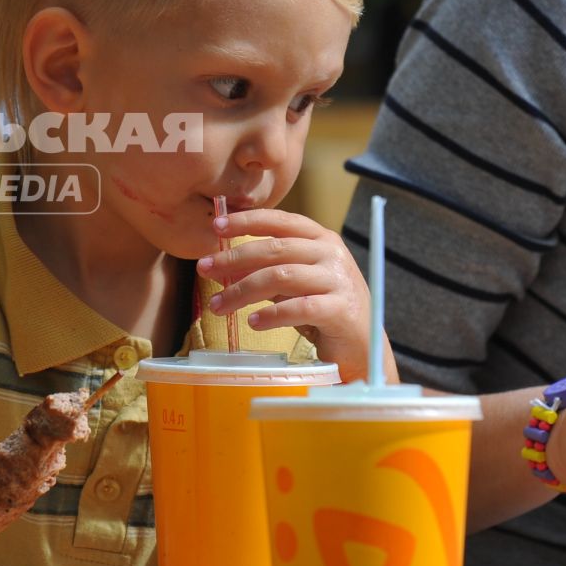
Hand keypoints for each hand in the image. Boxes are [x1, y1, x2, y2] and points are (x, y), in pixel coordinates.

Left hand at [199, 207, 395, 381]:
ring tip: (219, 305)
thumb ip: (267, 268)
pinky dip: (272, 314)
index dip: (247, 220)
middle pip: (275, 249)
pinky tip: (253, 322)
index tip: (215, 226)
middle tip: (204, 268)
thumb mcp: (294, 282)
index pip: (280, 221)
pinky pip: (299, 307)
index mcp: (321, 239)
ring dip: (242, 290)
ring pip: (281, 276)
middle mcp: (331, 254)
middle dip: (234, 259)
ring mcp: (339, 280)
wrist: (361, 344)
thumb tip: (222, 265)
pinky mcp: (341, 310)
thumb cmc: (322, 309)